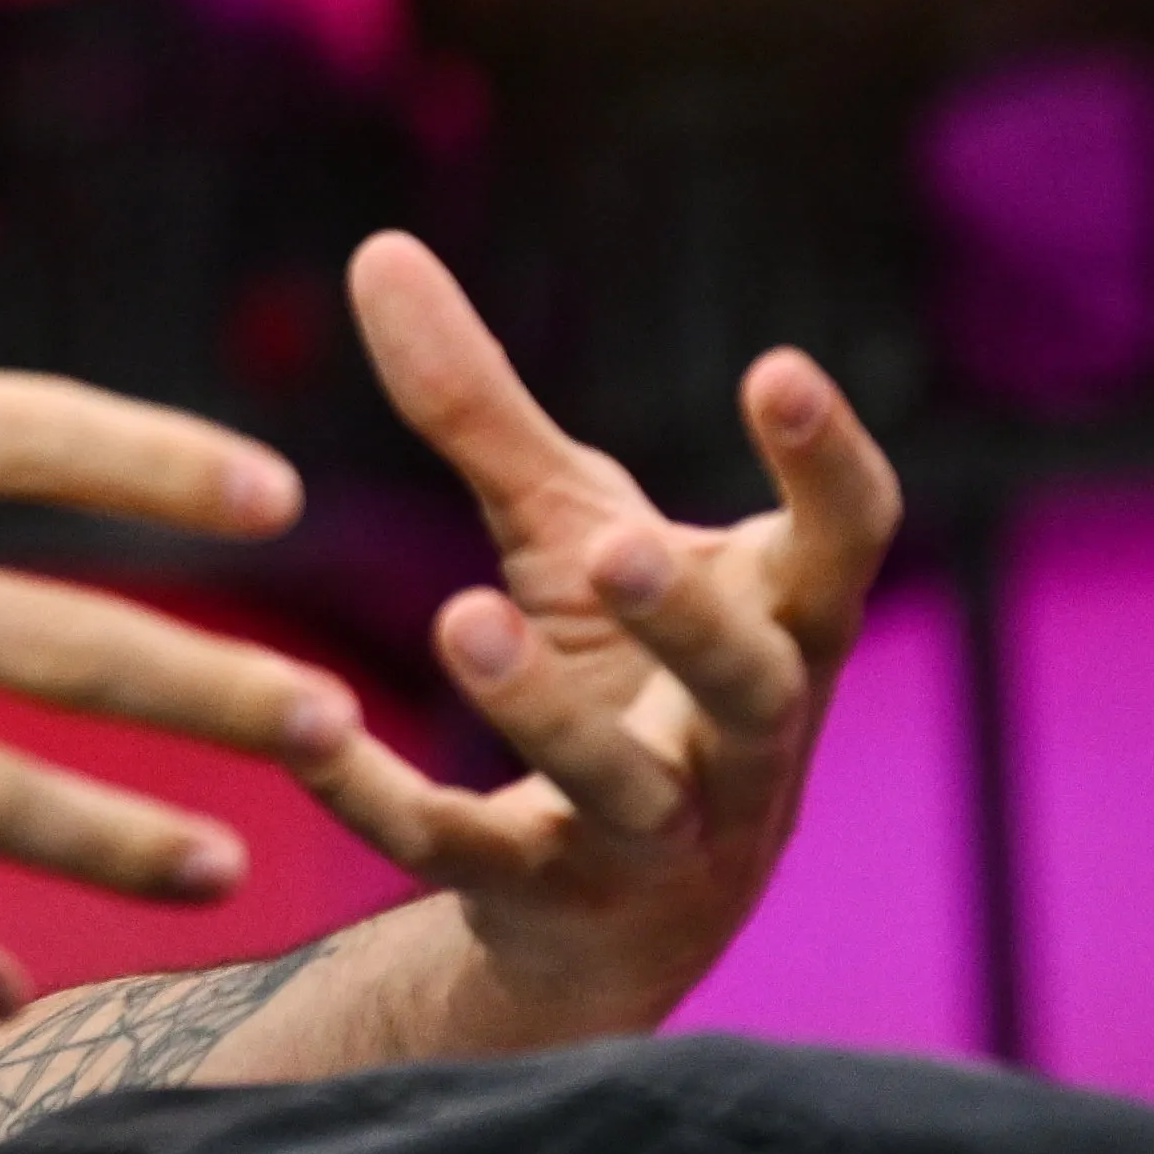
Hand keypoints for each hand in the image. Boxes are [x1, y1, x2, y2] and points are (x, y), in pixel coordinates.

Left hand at [299, 233, 899, 1046]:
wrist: (609, 907)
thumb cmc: (623, 672)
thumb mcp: (567, 530)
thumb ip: (483, 410)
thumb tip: (376, 246)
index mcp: (781, 628)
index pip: (844, 547)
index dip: (828, 468)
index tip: (778, 369)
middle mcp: (743, 743)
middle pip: (749, 688)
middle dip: (690, 621)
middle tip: (616, 551)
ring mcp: (657, 838)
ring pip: (623, 788)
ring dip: (546, 713)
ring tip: (464, 617)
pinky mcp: (547, 900)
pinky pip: (465, 855)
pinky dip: (384, 801)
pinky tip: (309, 733)